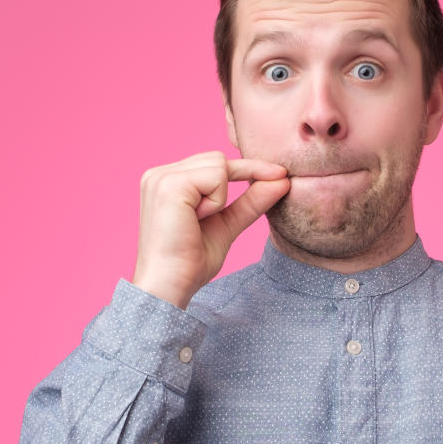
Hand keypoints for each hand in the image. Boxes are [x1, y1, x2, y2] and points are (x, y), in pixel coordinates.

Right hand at [131, 151, 289, 308]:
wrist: (170, 285)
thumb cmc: (190, 262)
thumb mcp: (227, 225)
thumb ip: (250, 202)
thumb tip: (282, 180)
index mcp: (167, 181)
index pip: (214, 163)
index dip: (248, 167)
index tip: (281, 174)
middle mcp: (160, 174)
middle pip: (218, 158)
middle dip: (229, 186)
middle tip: (207, 219)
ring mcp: (161, 177)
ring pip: (219, 164)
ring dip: (220, 197)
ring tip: (197, 221)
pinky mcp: (169, 184)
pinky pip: (216, 177)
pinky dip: (216, 201)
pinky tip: (195, 219)